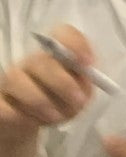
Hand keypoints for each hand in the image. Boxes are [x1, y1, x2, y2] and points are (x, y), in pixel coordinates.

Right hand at [0, 24, 94, 139]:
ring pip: (16, 80)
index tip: (87, 63)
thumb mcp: (79, 96)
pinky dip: (20, 116)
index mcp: (56, 56)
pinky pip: (3, 105)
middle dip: (62, 82)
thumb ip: (85, 86)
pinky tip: (33, 123)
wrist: (29, 122)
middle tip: (78, 100)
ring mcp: (10, 80)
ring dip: (39, 101)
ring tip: (55, 117)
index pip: (64, 34)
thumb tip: (85, 81)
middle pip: (40, 61)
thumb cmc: (61, 103)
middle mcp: (31, 62)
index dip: (76, 44)